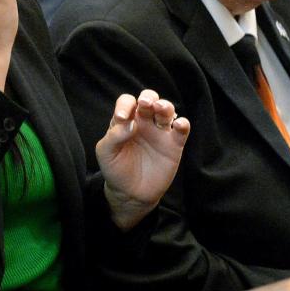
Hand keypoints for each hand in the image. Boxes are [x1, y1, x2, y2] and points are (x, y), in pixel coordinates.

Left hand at [95, 89, 189, 230]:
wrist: (130, 193)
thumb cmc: (115, 168)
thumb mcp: (106, 152)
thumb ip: (114, 136)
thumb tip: (131, 124)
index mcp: (126, 120)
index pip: (127, 102)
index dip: (126, 105)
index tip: (122, 117)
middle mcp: (144, 122)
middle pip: (150, 99)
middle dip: (148, 97)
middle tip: (145, 104)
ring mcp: (160, 132)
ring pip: (167, 111)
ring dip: (165, 106)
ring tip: (160, 109)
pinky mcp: (174, 145)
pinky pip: (181, 130)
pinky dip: (183, 124)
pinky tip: (179, 124)